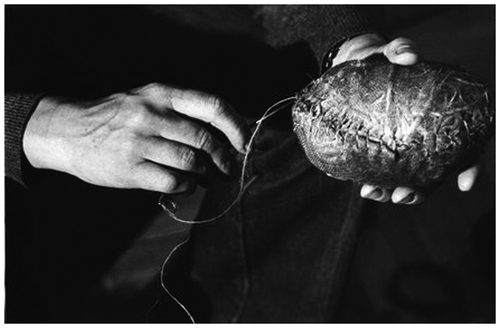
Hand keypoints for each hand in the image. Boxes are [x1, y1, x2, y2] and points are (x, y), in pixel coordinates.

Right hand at [23, 83, 249, 192]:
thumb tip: (230, 132)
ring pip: (191, 162)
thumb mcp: (149, 99)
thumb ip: (185, 111)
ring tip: (204, 176)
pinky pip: (174, 181)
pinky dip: (188, 186)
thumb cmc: (118, 116)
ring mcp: (139, 142)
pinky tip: (186, 184)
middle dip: (224, 158)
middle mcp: (152, 115)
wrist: (69, 131)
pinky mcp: (129, 169)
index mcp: (162, 94)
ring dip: (206, 174)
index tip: (245, 143)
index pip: (212, 105)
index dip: (236, 126)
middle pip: (205, 139)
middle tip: (228, 169)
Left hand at [333, 34, 479, 203]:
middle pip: (433, 172)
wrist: (354, 66)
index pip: (466, 145)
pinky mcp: (377, 151)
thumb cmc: (381, 60)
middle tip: (401, 196)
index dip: (471, 166)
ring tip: (373, 193)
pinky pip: (380, 174)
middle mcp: (424, 137)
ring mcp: (401, 147)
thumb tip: (411, 58)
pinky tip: (364, 188)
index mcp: (440, 118)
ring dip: (391, 193)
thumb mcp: (391, 52)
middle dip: (420, 191)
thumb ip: (401, 50)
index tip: (464, 185)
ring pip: (406, 180)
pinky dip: (374, 185)